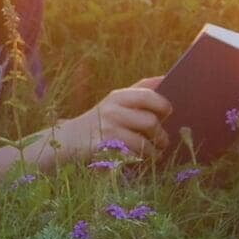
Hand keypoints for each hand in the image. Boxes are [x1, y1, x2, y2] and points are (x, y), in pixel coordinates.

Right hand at [49, 77, 172, 163]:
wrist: (70, 139)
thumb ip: (139, 91)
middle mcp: (112, 111)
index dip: (163, 105)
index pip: (148, 96)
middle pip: (150, 122)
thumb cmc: (102, 120)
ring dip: (154, 151)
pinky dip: (140, 160)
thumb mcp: (116, 102)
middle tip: (163, 140)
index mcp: (117, 97)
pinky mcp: (105, 150)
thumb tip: (165, 78)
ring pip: (144, 144)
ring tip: (155, 152)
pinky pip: (133, 157)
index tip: (168, 113)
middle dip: (161, 135)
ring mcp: (107, 131)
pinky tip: (139, 159)